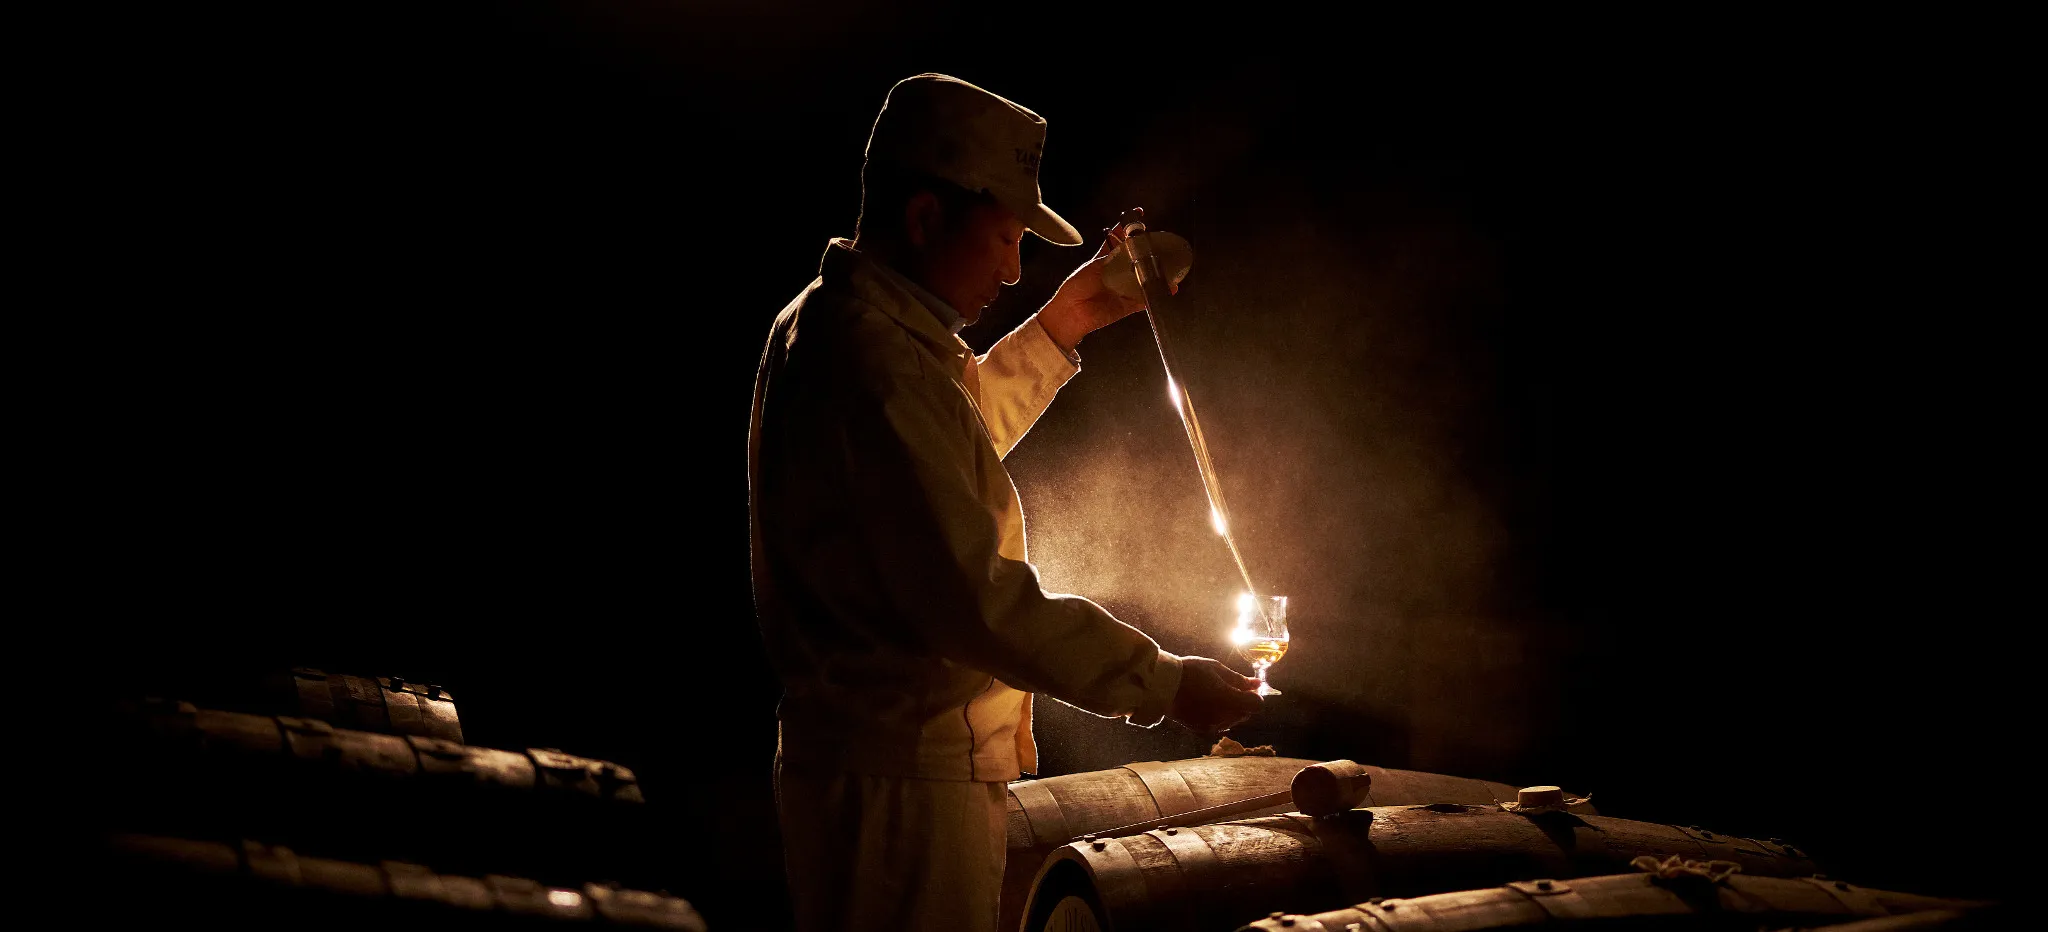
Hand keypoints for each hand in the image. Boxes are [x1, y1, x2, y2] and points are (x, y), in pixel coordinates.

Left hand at [1037, 221, 1174, 352]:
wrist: (1072, 311)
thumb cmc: (1077, 286)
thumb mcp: (1095, 265)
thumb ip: (1114, 258)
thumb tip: (1130, 249)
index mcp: (1106, 259)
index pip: (1119, 238)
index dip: (1128, 227)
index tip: (1139, 214)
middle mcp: (1116, 272)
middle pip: (1136, 259)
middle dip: (1148, 252)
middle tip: (1160, 246)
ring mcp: (1123, 289)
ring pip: (1143, 279)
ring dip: (1156, 274)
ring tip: (1169, 268)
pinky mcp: (1127, 305)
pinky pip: (1144, 299)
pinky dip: (1154, 295)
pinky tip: (1166, 289)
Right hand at [1167, 656, 1262, 737]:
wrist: (1163, 685)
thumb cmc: (1191, 671)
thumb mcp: (1216, 669)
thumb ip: (1239, 679)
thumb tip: (1257, 683)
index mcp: (1229, 699)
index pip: (1256, 705)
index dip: (1255, 696)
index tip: (1247, 688)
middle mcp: (1223, 716)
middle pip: (1245, 714)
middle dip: (1243, 703)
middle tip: (1230, 688)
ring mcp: (1212, 725)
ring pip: (1233, 720)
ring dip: (1231, 710)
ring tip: (1215, 695)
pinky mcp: (1202, 729)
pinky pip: (1219, 724)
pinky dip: (1219, 716)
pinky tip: (1207, 704)